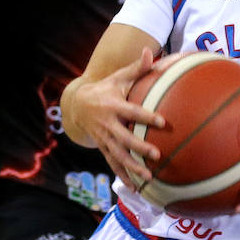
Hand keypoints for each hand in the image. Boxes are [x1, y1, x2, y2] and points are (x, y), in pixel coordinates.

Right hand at [69, 48, 172, 189]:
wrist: (78, 105)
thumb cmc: (106, 88)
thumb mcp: (118, 77)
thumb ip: (136, 68)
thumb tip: (149, 51)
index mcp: (113, 105)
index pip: (131, 111)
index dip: (145, 116)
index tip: (161, 121)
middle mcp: (107, 124)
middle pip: (124, 138)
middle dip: (139, 148)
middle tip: (156, 155)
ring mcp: (104, 139)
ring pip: (118, 155)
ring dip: (132, 167)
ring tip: (148, 177)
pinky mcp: (103, 148)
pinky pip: (113, 164)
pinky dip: (123, 176)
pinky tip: (135, 188)